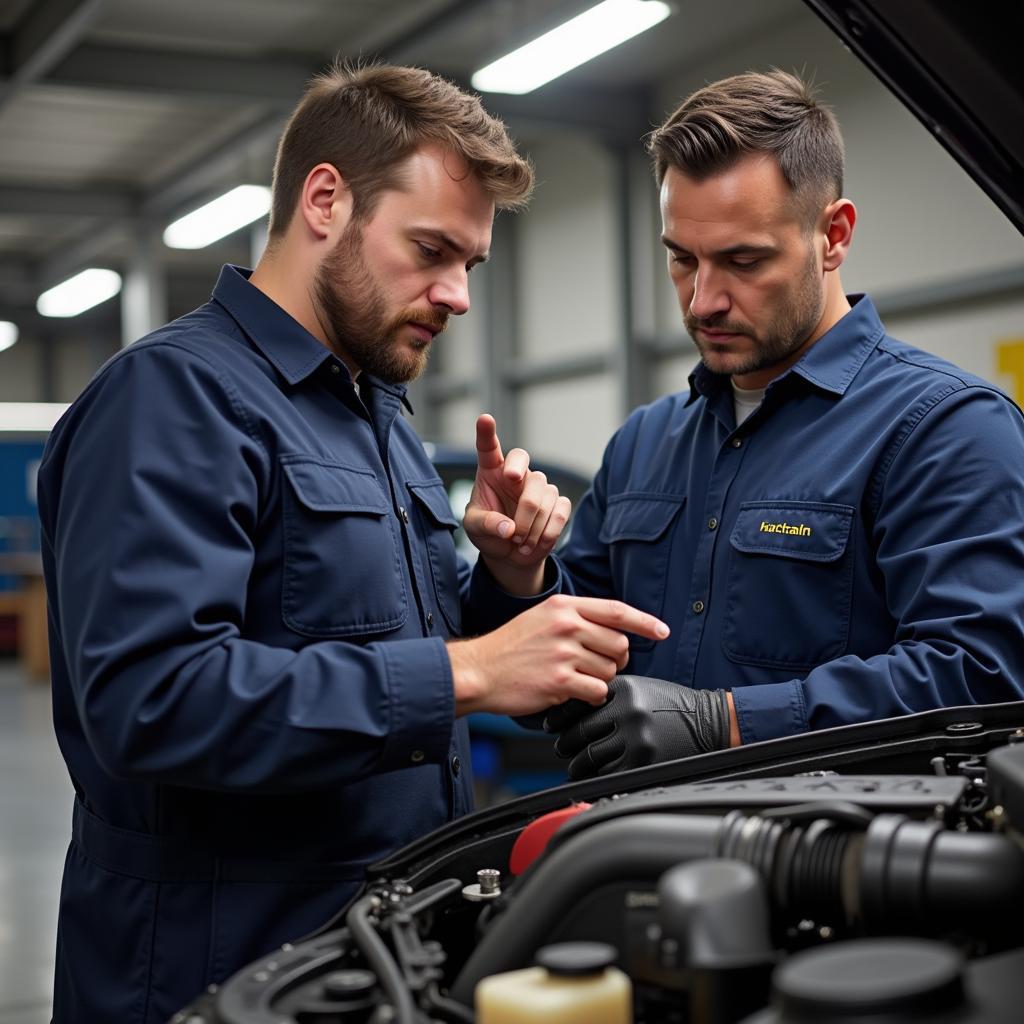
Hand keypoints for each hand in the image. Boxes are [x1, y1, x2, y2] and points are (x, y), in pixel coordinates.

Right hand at [447, 597, 668, 717]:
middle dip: (615, 659)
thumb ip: (576, 618)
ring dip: (599, 678)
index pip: (616, 611)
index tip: (662, 631)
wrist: (479, 670)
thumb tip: (614, 630)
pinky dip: (591, 695)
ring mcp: (564, 653)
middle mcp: (566, 625)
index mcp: (564, 606)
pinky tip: (571, 691)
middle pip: (619, 644)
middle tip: (595, 665)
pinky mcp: (560, 680)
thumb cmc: (510, 646)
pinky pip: (597, 690)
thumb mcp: (542, 617)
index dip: (644, 622)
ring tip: (573, 676)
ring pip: (610, 670)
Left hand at [462, 414, 570, 594]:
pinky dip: (547, 533)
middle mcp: (517, 473)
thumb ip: (486, 524)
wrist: (509, 554)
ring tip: (519, 544)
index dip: (487, 433)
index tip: (485, 419)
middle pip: (527, 474)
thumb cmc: (488, 533)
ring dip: (531, 527)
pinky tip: (534, 544)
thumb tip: (508, 528)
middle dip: (525, 504)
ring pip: (544, 497)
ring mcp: (539, 487)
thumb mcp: (474, 529)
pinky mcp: (558, 503)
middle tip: (514, 530)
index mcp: (491, 471)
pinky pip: (560, 511)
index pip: (489, 448)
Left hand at [544, 674, 730, 779]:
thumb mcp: (638, 687)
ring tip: (574, 763)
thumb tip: (570, 708)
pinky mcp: (644, 762)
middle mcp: (628, 712)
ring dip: (577, 763)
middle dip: (565, 743)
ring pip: (589, 756)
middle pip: (579, 732)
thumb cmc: (671, 704)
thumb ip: (607, 695)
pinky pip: (607, 774)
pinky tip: (591, 776)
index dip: (559, 717)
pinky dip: (596, 776)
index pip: (577, 703)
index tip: (551, 725)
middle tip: (561, 746)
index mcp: (623, 689)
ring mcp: (636, 738)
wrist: (709, 721)